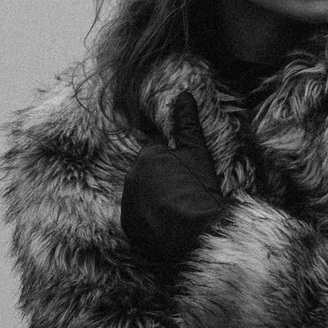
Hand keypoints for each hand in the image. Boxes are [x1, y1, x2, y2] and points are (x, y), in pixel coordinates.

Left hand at [121, 94, 227, 273]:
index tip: (189, 178)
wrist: (196, 234)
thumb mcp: (198, 153)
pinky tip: (171, 227)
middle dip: (164, 183)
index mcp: (146, 157)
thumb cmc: (198, 191)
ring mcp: (128, 206)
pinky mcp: (130, 230)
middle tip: (187, 195)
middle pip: (149, 176)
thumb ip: (188, 123)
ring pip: (144, 198)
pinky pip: (140, 221)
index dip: (176, 165)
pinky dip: (152, 223)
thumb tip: (184, 94)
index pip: (158, 154)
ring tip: (180, 213)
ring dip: (157, 203)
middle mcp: (131, 179)